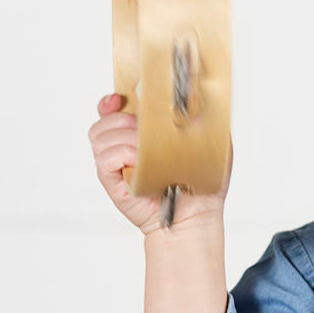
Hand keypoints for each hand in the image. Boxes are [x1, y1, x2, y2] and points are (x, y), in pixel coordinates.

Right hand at [88, 93, 232, 234]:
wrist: (197, 214)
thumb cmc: (201, 183)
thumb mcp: (210, 142)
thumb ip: (204, 118)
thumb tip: (199, 98)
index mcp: (141, 135)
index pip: (111, 112)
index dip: (110, 103)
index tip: (118, 99)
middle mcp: (124, 148)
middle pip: (105, 121)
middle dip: (124, 118)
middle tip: (146, 129)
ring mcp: (117, 164)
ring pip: (102, 135)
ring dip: (125, 135)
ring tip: (147, 148)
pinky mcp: (112, 180)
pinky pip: (106, 157)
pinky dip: (122, 153)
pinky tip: (140, 161)